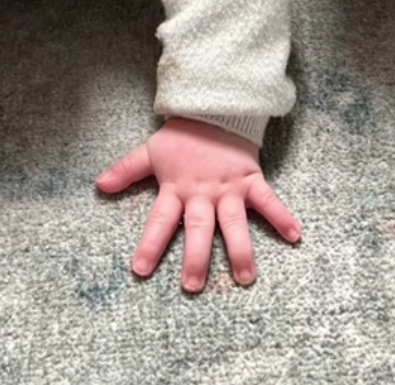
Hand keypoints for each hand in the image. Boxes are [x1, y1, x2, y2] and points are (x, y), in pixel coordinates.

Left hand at [96, 118, 299, 292]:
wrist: (213, 108)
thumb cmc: (182, 137)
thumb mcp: (151, 151)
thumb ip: (126, 170)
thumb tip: (99, 185)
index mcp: (176, 187)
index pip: (160, 219)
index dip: (150, 243)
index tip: (140, 270)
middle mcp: (202, 192)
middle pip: (198, 228)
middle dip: (195, 257)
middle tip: (192, 286)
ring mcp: (229, 188)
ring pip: (234, 222)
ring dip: (240, 249)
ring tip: (245, 278)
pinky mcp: (250, 180)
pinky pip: (268, 200)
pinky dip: (282, 216)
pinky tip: (295, 235)